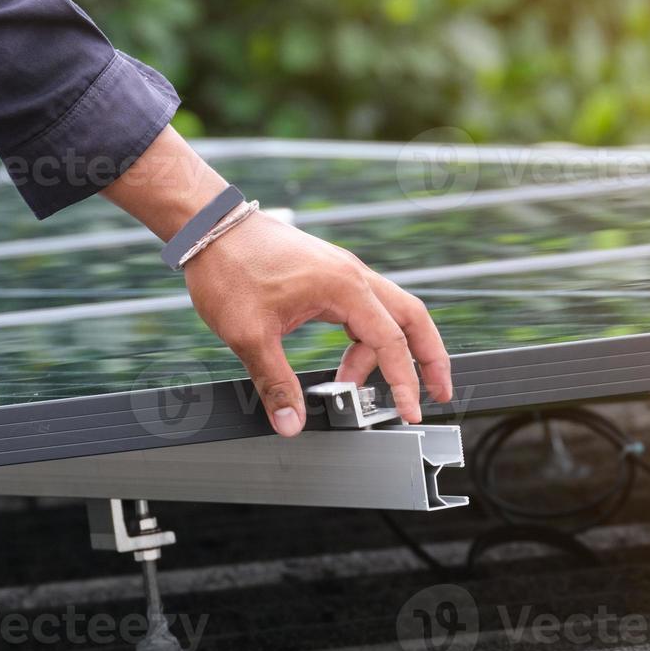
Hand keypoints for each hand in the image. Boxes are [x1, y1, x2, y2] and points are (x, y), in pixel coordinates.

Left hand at [183, 211, 452, 435]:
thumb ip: (275, 383)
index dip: (405, 381)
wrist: (210, 227)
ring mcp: (343, 272)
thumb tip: (290, 423)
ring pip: (390, 312)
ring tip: (360, 390)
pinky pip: (365, 309)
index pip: (390, 341)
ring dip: (390, 351)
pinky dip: (367, 339)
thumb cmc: (229, 268)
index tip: (409, 412)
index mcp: (343, 286)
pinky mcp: (329, 274)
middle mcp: (352, 275)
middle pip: (412, 317)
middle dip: (430, 357)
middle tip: (439, 393)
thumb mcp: (249, 335)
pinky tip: (348, 364)